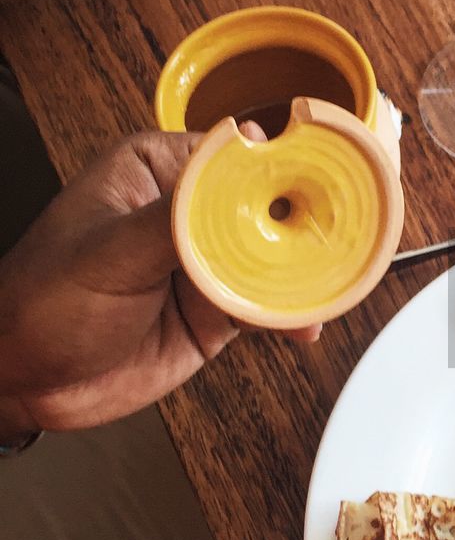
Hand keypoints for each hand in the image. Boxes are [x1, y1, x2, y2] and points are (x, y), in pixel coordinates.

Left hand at [0, 130, 320, 437]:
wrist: (25, 382)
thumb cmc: (39, 303)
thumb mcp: (110, 253)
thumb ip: (179, 217)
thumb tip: (238, 170)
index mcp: (160, 170)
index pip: (238, 157)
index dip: (282, 169)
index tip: (321, 185)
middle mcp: (191, 211)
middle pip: (268, 208)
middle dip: (303, 225)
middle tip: (339, 240)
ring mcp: (208, 262)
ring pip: (277, 259)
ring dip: (304, 275)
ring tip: (332, 286)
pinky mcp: (220, 309)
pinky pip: (270, 306)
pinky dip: (293, 316)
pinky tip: (305, 324)